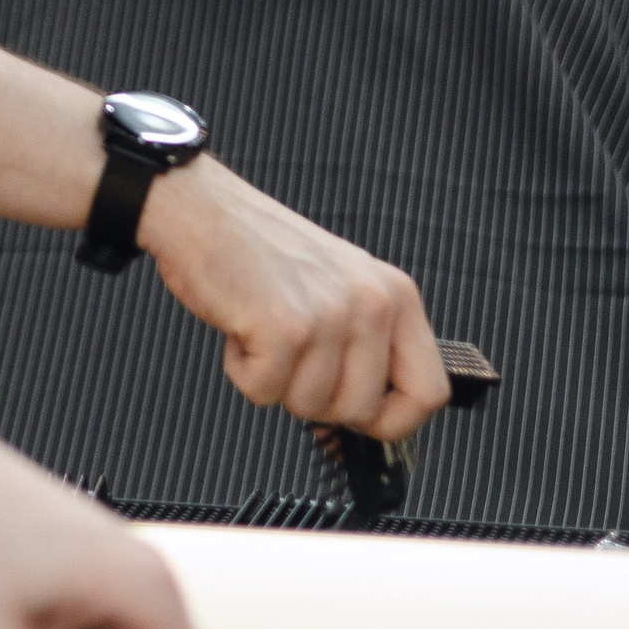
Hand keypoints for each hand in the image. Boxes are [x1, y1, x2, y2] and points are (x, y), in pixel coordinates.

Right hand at [140, 155, 445, 440]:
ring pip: (311, 406)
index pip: (429, 392)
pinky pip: (264, 392)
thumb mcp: (338, 288)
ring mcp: (331, 314)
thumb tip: (369, 417)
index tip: (359, 416)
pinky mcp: (283, 327)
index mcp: (396, 294)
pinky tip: (240, 328)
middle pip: (362, 411)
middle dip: (316, 401)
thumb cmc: (260, 251)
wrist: (199, 208)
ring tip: (261, 330)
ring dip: (274, 381)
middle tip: (289, 358)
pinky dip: (242, 372)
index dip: (393, 420)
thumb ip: (367, 344)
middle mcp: (373, 302)